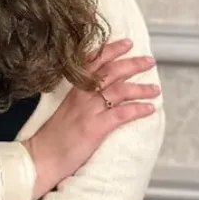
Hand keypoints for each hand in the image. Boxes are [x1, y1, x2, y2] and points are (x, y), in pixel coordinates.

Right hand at [23, 39, 159, 199]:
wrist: (42, 156)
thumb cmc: (53, 136)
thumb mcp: (65, 109)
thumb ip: (80, 98)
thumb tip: (99, 93)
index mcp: (73, 89)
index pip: (93, 62)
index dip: (111, 50)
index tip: (127, 43)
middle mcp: (81, 95)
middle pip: (110, 72)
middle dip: (132, 64)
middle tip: (149, 60)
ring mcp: (89, 110)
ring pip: (119, 91)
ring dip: (140, 87)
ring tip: (156, 88)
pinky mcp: (95, 128)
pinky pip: (121, 114)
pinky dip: (138, 109)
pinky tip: (149, 108)